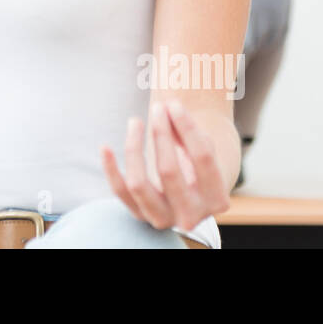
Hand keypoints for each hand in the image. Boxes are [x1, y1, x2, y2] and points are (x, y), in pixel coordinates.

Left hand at [101, 101, 229, 233]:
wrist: (187, 195)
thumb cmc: (197, 163)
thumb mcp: (202, 150)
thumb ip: (189, 132)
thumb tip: (168, 108)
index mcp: (217, 200)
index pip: (202, 159)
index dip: (187, 127)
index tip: (174, 104)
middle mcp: (190, 216)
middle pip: (168, 170)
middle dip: (161, 134)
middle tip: (157, 108)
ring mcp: (163, 219)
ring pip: (138, 184)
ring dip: (134, 148)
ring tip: (135, 121)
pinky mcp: (140, 216)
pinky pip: (119, 191)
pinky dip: (110, 169)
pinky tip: (105, 146)